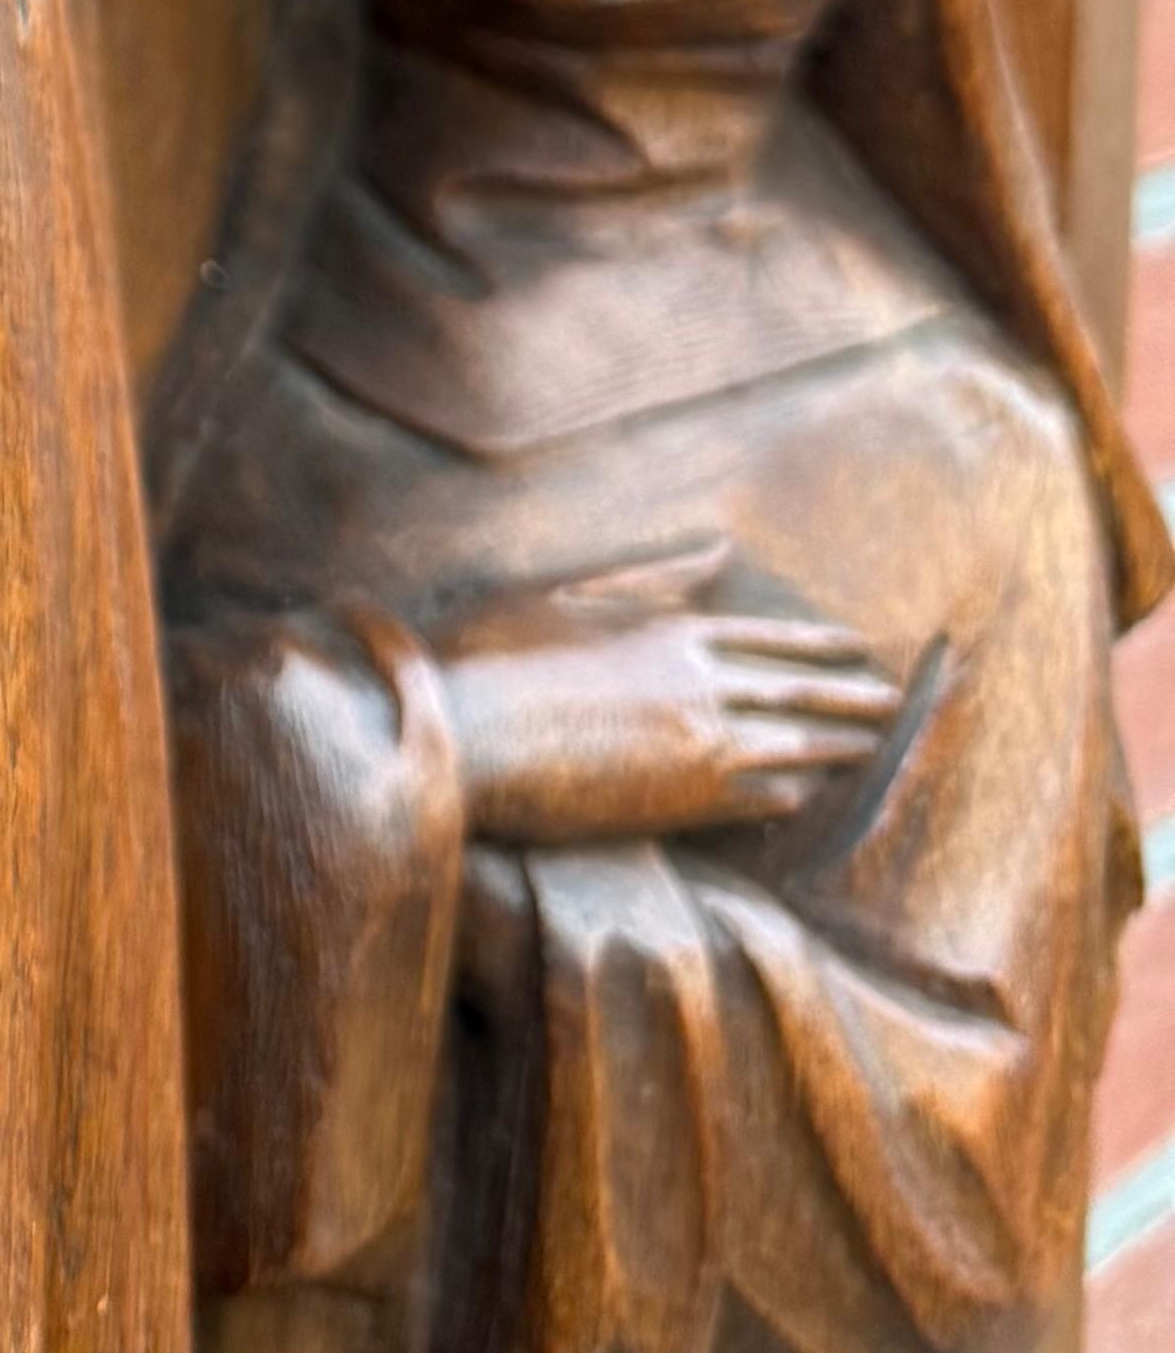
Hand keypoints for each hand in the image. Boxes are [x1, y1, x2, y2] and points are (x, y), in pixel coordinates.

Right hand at [436, 596, 902, 845]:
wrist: (462, 733)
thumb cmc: (497, 654)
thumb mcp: (570, 593)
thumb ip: (650, 577)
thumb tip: (714, 550)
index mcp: (673, 631)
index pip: (771, 639)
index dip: (820, 647)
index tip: (857, 650)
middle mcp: (701, 687)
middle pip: (798, 693)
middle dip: (849, 696)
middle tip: (890, 701)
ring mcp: (699, 747)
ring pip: (795, 747)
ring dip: (836, 747)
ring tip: (867, 747)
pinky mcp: (682, 802)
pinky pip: (761, 797)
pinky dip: (790, 792)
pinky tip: (804, 795)